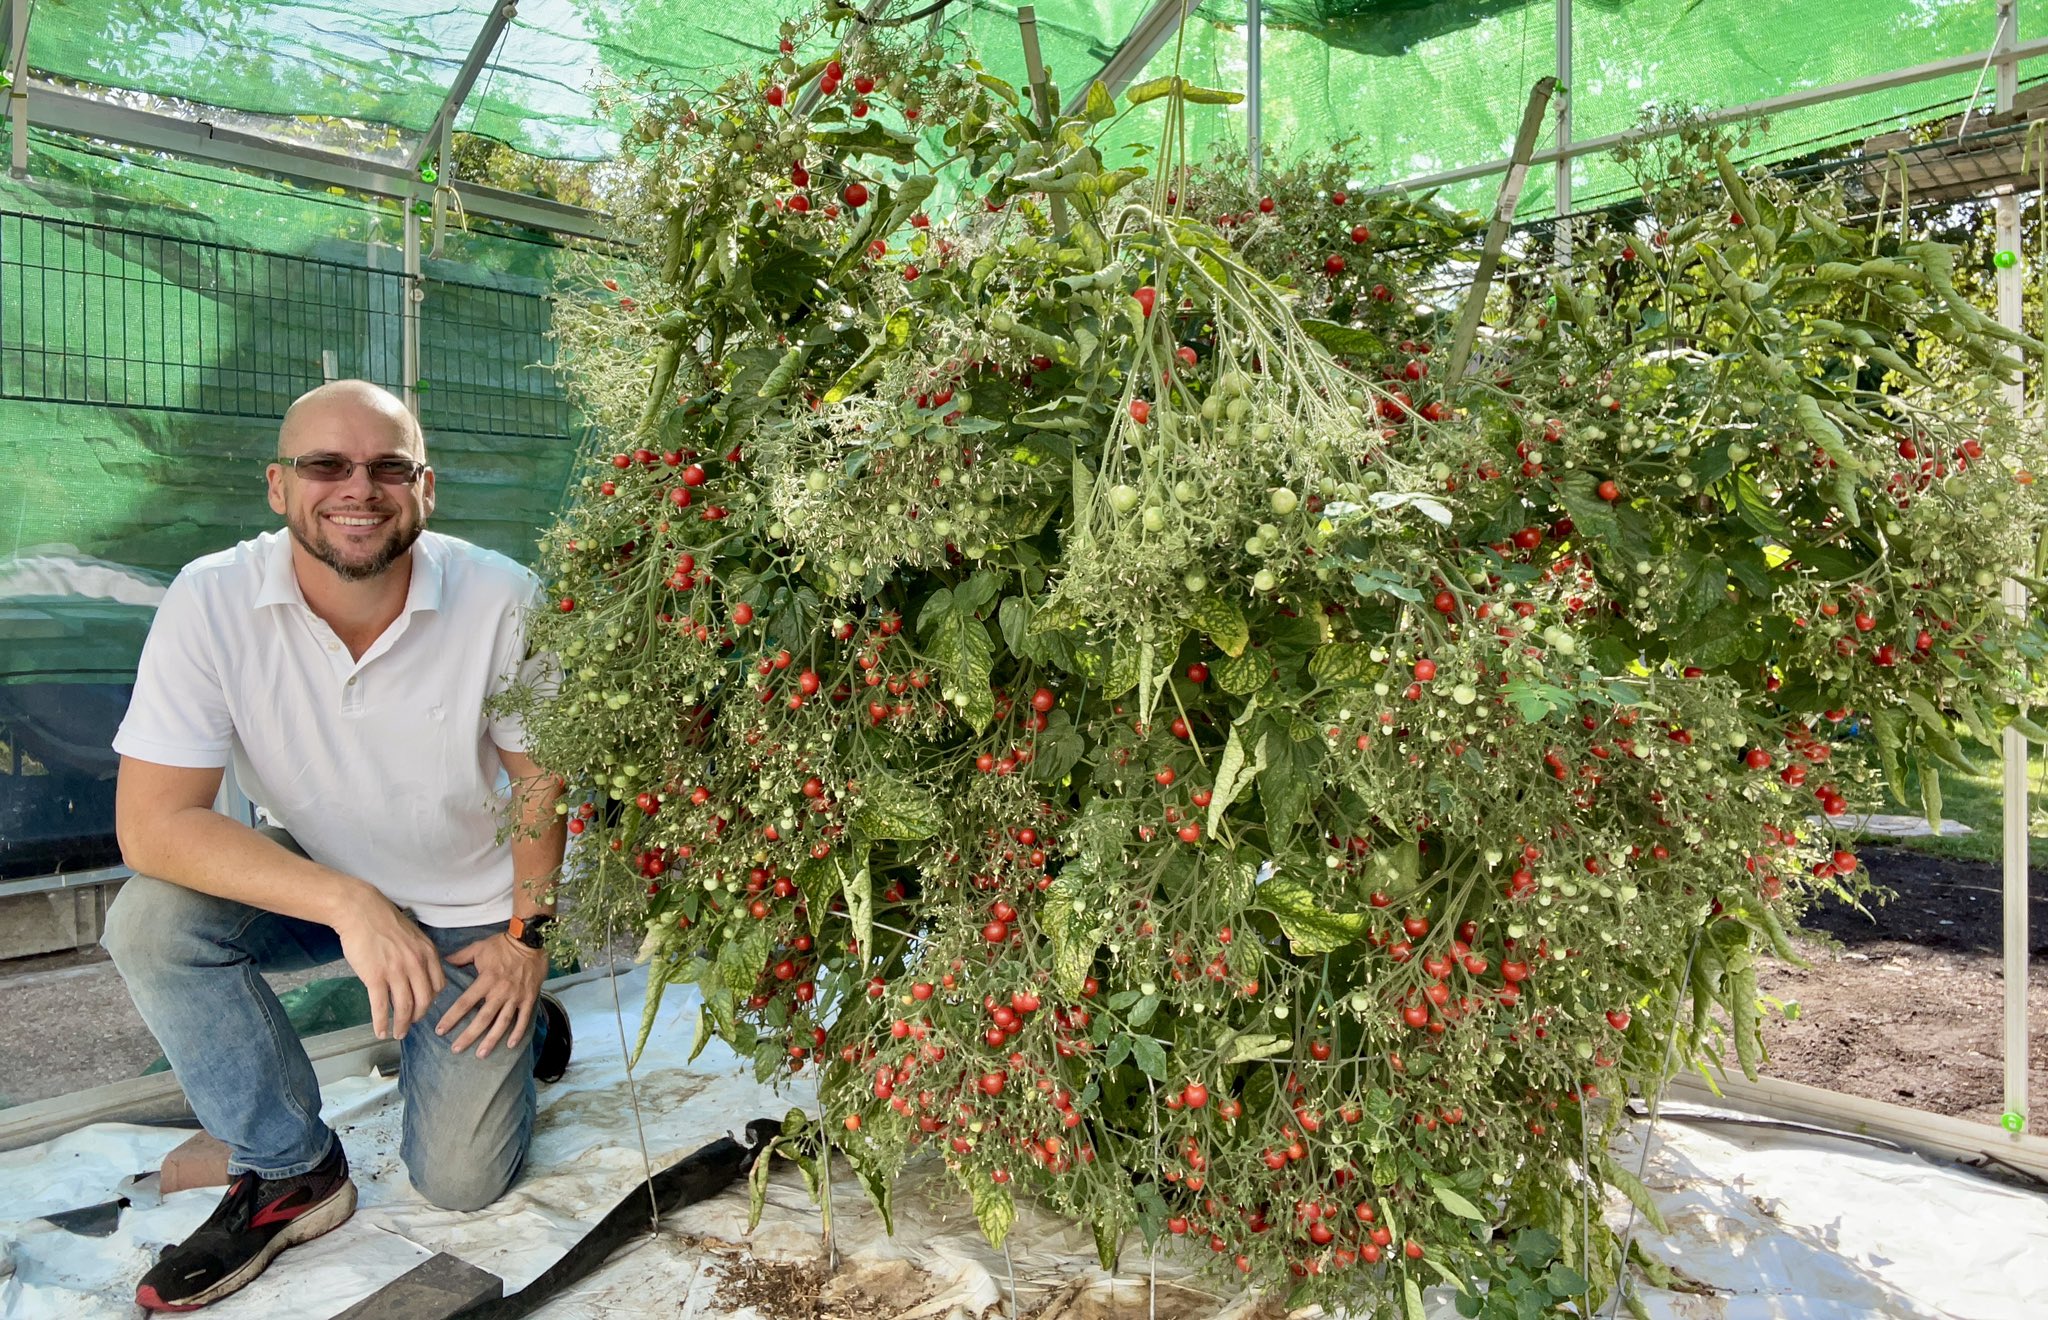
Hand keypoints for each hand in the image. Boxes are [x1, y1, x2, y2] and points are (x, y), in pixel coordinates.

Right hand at [334, 892, 445, 1040]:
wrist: (361, 911)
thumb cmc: (385, 922)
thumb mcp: (413, 936)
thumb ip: (420, 956)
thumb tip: (419, 976)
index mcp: (428, 954)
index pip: (438, 985)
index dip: (432, 1001)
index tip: (424, 1008)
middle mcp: (416, 964)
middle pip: (424, 1000)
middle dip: (418, 1017)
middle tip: (411, 1025)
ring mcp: (396, 972)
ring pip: (404, 1007)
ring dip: (402, 1025)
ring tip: (398, 1034)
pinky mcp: (375, 977)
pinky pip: (381, 1007)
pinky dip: (381, 1023)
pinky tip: (380, 1032)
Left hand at [435, 933, 546, 1058]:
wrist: (531, 939)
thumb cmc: (503, 944)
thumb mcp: (478, 947)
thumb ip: (460, 957)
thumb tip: (443, 962)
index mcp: (486, 980)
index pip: (465, 1003)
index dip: (452, 1018)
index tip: (440, 1030)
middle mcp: (500, 992)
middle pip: (482, 1019)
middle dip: (468, 1035)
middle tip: (456, 1049)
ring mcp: (515, 997)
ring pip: (502, 1023)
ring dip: (491, 1040)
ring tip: (481, 1054)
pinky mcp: (528, 998)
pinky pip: (523, 1018)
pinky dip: (517, 1032)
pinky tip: (510, 1045)